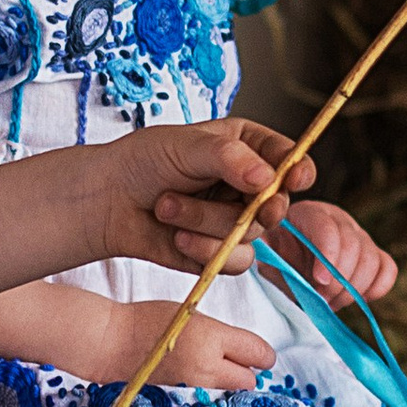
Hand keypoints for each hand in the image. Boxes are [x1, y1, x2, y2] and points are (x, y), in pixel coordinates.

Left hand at [94, 116, 310, 275]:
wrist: (108, 201)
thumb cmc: (144, 161)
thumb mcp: (187, 145)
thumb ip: (229, 157)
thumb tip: (266, 178)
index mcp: (248, 147)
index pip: (288, 158)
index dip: (298, 169)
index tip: (297, 178)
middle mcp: (249, 185)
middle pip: (278, 203)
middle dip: (257, 207)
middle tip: (251, 209)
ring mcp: (237, 220)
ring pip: (251, 234)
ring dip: (207, 223)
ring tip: (168, 205)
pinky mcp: (222, 252)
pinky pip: (236, 262)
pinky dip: (204, 250)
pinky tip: (176, 236)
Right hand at [145, 306, 272, 395]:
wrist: (112, 343)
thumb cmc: (149, 321)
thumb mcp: (192, 315)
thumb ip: (222, 335)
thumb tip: (247, 352)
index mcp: (212, 338)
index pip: (259, 353)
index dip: (261, 353)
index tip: (258, 354)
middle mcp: (208, 367)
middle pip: (250, 381)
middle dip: (246, 371)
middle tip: (232, 360)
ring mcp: (195, 388)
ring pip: (231, 393)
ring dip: (229, 384)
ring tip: (210, 369)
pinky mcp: (183, 401)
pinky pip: (211, 401)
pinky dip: (210, 393)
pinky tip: (196, 378)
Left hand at [260, 198, 397, 304]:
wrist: (287, 264)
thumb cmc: (275, 260)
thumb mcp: (267, 258)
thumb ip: (277, 263)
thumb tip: (289, 273)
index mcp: (310, 214)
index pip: (328, 228)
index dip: (328, 255)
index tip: (318, 282)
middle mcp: (340, 220)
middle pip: (354, 246)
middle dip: (338, 281)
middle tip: (322, 300)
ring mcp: (360, 237)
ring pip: (372, 261)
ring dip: (353, 290)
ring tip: (331, 303)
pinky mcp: (374, 256)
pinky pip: (387, 270)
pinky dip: (376, 288)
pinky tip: (356, 298)